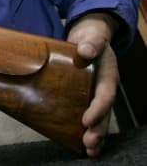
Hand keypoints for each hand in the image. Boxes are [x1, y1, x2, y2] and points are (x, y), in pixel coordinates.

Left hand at [67, 13, 118, 156]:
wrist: (90, 40)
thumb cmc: (91, 40)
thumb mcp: (93, 37)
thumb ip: (92, 42)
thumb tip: (86, 49)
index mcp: (107, 76)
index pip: (105, 95)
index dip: (98, 108)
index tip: (86, 119)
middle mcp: (104, 89)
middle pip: (104, 113)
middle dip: (98, 129)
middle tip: (88, 143)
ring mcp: (97, 95)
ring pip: (100, 119)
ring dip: (95, 135)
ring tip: (89, 150)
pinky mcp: (88, 98)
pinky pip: (90, 116)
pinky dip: (88, 130)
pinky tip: (81, 145)